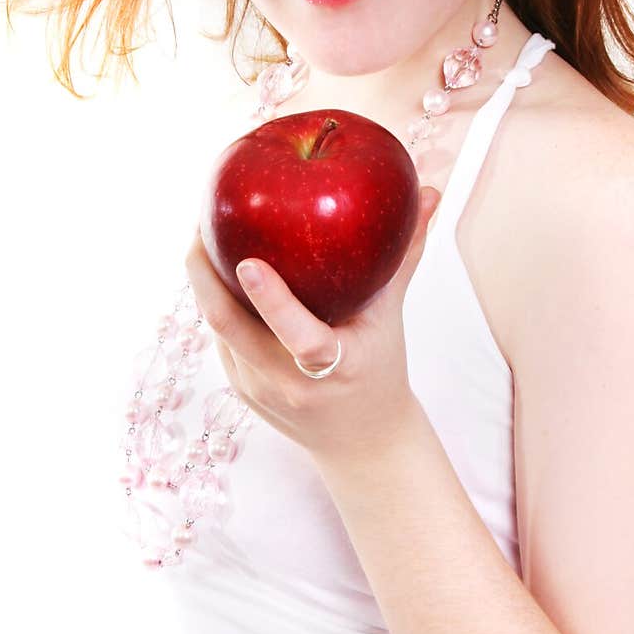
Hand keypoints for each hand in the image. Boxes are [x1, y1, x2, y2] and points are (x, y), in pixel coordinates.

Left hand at [185, 185, 440, 463]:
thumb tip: (430, 192)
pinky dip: (214, 298)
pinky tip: (212, 264)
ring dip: (203, 279)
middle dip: (204, 272)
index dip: (271, 300)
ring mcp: (256, 388)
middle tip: (203, 222)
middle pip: (228, 325)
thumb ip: (403, 256)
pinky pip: (220, 334)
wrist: (360, 442)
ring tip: (203, 232)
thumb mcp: (392, 318)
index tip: (248, 261)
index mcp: (333, 367)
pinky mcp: (238, 387)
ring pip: (216, 326)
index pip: (298, 336)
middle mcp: (286, 382)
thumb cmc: (380, 369)